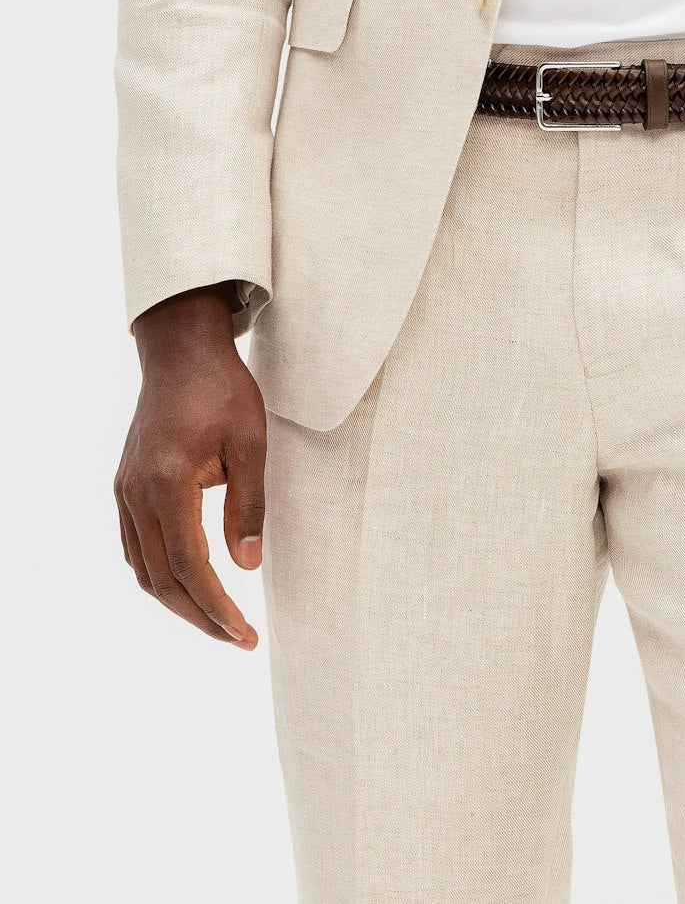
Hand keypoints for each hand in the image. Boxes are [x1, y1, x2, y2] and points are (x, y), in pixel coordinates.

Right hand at [115, 283, 265, 649]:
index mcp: (168, 483)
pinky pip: (135, 547)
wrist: (181, 353)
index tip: (246, 635)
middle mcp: (136, 494)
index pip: (190, 566)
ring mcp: (125, 491)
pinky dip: (160, 575)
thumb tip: (249, 566)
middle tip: (238, 639)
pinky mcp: (125, 487)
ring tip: (218, 621)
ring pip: (143, 569)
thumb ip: (248, 506)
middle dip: (199, 616)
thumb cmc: (223, 391)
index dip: (217, 607)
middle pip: (161, 579)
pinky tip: (189, 584)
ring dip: (178, 601)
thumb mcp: (251, 443)